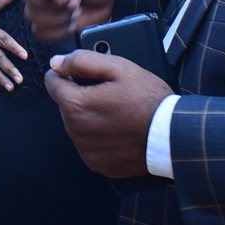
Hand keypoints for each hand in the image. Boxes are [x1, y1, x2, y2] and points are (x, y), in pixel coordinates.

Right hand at [23, 0, 116, 43]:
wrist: (108, 1)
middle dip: (58, 5)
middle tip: (76, 2)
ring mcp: (35, 5)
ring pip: (34, 17)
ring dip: (61, 18)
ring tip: (75, 12)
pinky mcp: (41, 24)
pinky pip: (41, 33)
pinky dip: (59, 31)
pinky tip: (70, 23)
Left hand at [44, 50, 171, 178]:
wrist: (172, 136)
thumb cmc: (148, 100)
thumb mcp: (119, 68)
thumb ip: (82, 61)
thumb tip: (56, 63)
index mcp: (76, 105)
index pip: (51, 82)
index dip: (67, 73)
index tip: (82, 73)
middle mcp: (75, 130)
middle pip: (65, 104)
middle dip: (80, 94)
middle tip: (108, 91)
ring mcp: (86, 150)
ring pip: (76, 124)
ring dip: (88, 115)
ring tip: (116, 110)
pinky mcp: (97, 164)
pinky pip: (88, 144)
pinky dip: (98, 135)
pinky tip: (117, 128)